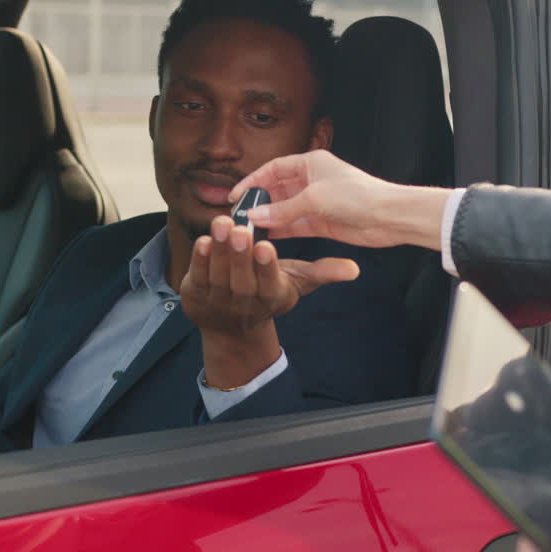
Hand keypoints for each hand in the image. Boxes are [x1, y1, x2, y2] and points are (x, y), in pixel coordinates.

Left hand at [181, 215, 358, 387]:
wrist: (232, 327)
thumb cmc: (267, 292)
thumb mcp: (295, 282)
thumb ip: (321, 272)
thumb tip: (354, 269)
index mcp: (270, 296)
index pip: (268, 281)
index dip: (265, 265)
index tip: (265, 246)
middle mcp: (244, 302)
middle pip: (241, 278)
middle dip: (240, 254)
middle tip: (240, 229)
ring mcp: (218, 301)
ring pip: (218, 274)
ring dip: (219, 250)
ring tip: (222, 223)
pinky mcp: (196, 295)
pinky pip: (198, 275)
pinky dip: (199, 259)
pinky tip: (204, 239)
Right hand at [228, 150, 449, 249]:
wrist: (388, 217)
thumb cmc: (357, 196)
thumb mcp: (314, 199)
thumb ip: (282, 209)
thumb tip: (254, 215)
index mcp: (310, 163)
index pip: (273, 168)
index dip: (253, 181)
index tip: (235, 196)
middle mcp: (312, 180)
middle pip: (277, 190)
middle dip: (258, 202)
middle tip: (239, 216)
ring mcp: (316, 202)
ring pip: (284, 209)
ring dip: (268, 218)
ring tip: (248, 229)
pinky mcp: (322, 222)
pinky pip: (295, 225)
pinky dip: (281, 230)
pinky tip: (266, 238)